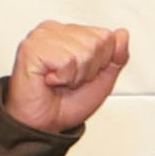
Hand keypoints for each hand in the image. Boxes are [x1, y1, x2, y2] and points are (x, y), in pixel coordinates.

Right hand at [1, 19, 133, 135]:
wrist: (43, 124)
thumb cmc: (66, 104)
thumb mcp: (102, 80)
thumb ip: (116, 57)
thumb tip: (122, 34)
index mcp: (69, 33)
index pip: (106, 36)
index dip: (101, 63)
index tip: (81, 75)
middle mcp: (55, 30)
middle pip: (97, 42)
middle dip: (89, 69)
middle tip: (68, 80)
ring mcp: (42, 36)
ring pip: (84, 51)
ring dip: (75, 75)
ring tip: (59, 81)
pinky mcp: (32, 48)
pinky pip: (67, 61)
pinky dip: (63, 78)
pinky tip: (49, 80)